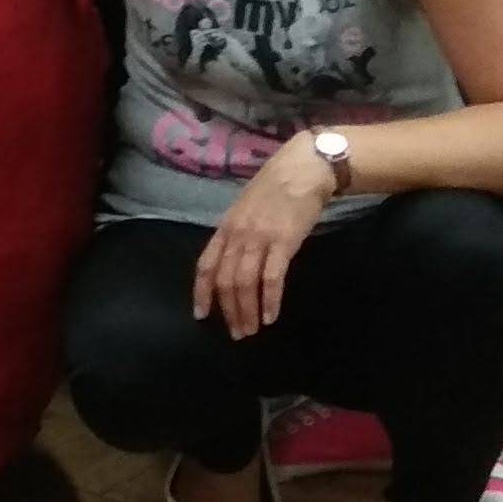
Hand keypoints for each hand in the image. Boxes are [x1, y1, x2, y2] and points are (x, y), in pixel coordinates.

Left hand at [192, 137, 335, 339]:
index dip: (201, 293)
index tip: (200, 315)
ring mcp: (259, 238)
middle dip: (228, 311)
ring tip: (252, 330)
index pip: (205, 266)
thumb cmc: (275, 187)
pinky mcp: (284, 242)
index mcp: (225, 227)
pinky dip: (270, 300)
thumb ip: (236, 233)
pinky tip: (271, 316)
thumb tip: (232, 260)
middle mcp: (237, 235)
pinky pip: (272, 277)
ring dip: (247, 311)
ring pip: (245, 283)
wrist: (301, 169)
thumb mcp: (245, 209)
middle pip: (225, 281)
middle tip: (237, 333)